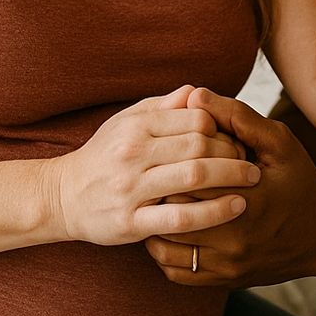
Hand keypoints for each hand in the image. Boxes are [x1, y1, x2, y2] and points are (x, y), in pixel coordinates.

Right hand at [48, 85, 259, 245]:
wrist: (61, 196)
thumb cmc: (103, 156)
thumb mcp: (126, 121)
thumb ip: (163, 106)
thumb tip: (198, 92)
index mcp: (136, 126)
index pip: (194, 118)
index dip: (223, 127)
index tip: (238, 139)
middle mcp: (132, 153)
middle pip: (198, 146)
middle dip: (233, 152)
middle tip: (253, 161)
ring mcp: (131, 189)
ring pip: (193, 178)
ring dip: (231, 177)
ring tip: (254, 180)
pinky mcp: (130, 222)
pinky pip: (180, 218)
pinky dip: (213, 212)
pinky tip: (235, 207)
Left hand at [144, 88, 315, 286]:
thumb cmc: (300, 181)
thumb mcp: (278, 142)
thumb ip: (237, 117)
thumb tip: (195, 96)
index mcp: (246, 199)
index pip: (186, 179)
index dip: (172, 162)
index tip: (171, 151)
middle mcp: (234, 239)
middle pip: (170, 212)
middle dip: (160, 191)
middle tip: (157, 174)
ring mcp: (228, 265)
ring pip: (166, 245)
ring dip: (157, 222)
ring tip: (158, 200)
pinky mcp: (224, 281)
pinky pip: (175, 271)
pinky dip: (163, 251)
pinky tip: (169, 229)